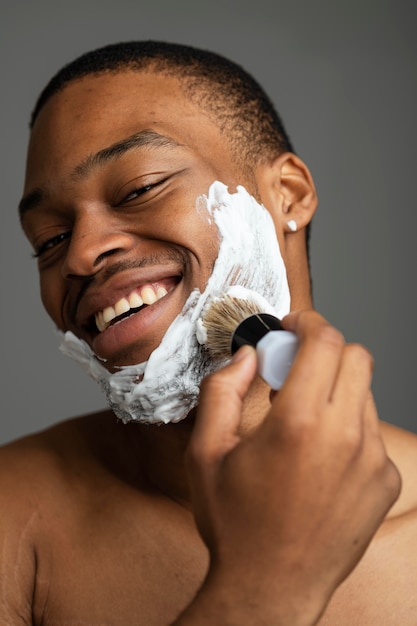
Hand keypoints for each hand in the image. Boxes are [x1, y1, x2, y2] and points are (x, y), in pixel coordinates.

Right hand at [180, 311, 400, 624]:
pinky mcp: (384, 482)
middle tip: (295, 371)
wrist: (270, 588)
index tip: (292, 328)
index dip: (308, 323)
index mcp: (299, 423)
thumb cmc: (235, 522)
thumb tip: (246, 357)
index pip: (325, 342)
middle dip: (325, 351)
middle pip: (356, 357)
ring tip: (303, 420)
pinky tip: (319, 456)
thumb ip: (221, 390)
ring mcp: (372, 461)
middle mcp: (345, 437)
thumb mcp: (206, 452)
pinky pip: (371, 433)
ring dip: (335, 390)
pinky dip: (347, 428)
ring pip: (364, 393)